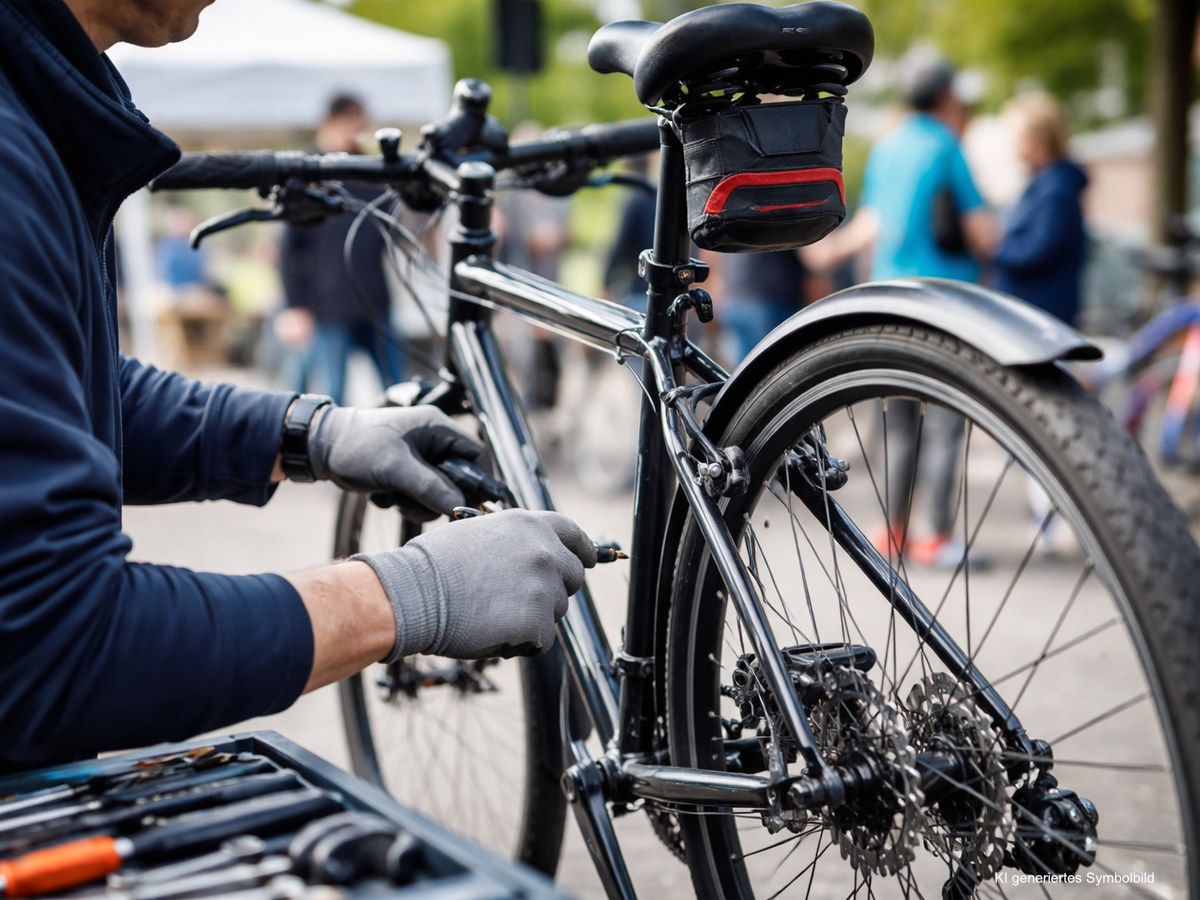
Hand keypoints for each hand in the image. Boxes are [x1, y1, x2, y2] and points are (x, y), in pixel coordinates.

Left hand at [307, 406, 484, 519]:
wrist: (320, 447)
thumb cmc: (356, 446)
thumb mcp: (395, 468)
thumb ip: (431, 488)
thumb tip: (460, 507)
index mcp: (437, 428)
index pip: (477, 455)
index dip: (480, 481)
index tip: (471, 505)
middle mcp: (433, 442)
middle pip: (458, 479)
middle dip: (438, 497)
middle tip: (418, 504)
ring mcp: (419, 459)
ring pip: (437, 492)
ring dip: (417, 503)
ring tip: (392, 496)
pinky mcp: (406, 473)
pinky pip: (419, 496)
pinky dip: (403, 501)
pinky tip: (382, 494)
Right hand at [353, 510, 597, 659]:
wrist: (413, 594)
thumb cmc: (435, 566)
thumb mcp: (481, 532)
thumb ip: (516, 539)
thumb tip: (536, 551)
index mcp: (530, 524)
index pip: (574, 535)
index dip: (583, 551)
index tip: (587, 561)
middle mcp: (544, 551)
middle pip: (573, 578)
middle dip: (553, 591)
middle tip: (516, 599)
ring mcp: (543, 587)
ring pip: (556, 612)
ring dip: (533, 618)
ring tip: (492, 613)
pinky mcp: (537, 622)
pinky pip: (542, 641)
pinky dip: (522, 644)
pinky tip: (492, 632)